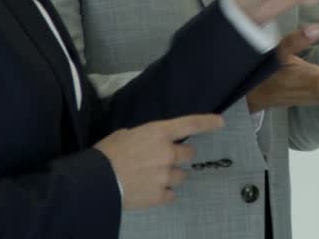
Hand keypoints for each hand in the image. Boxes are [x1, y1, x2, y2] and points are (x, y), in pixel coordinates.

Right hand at [94, 114, 224, 209]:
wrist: (97, 180)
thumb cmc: (108, 152)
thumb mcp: (126, 135)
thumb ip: (144, 137)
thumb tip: (148, 144)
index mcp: (159, 133)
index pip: (190, 124)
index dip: (207, 123)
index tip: (220, 123)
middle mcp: (168, 153)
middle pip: (188, 155)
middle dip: (179, 157)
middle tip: (164, 160)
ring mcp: (166, 176)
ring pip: (181, 176)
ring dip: (171, 176)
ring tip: (152, 178)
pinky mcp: (160, 196)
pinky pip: (171, 194)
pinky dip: (163, 193)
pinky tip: (150, 190)